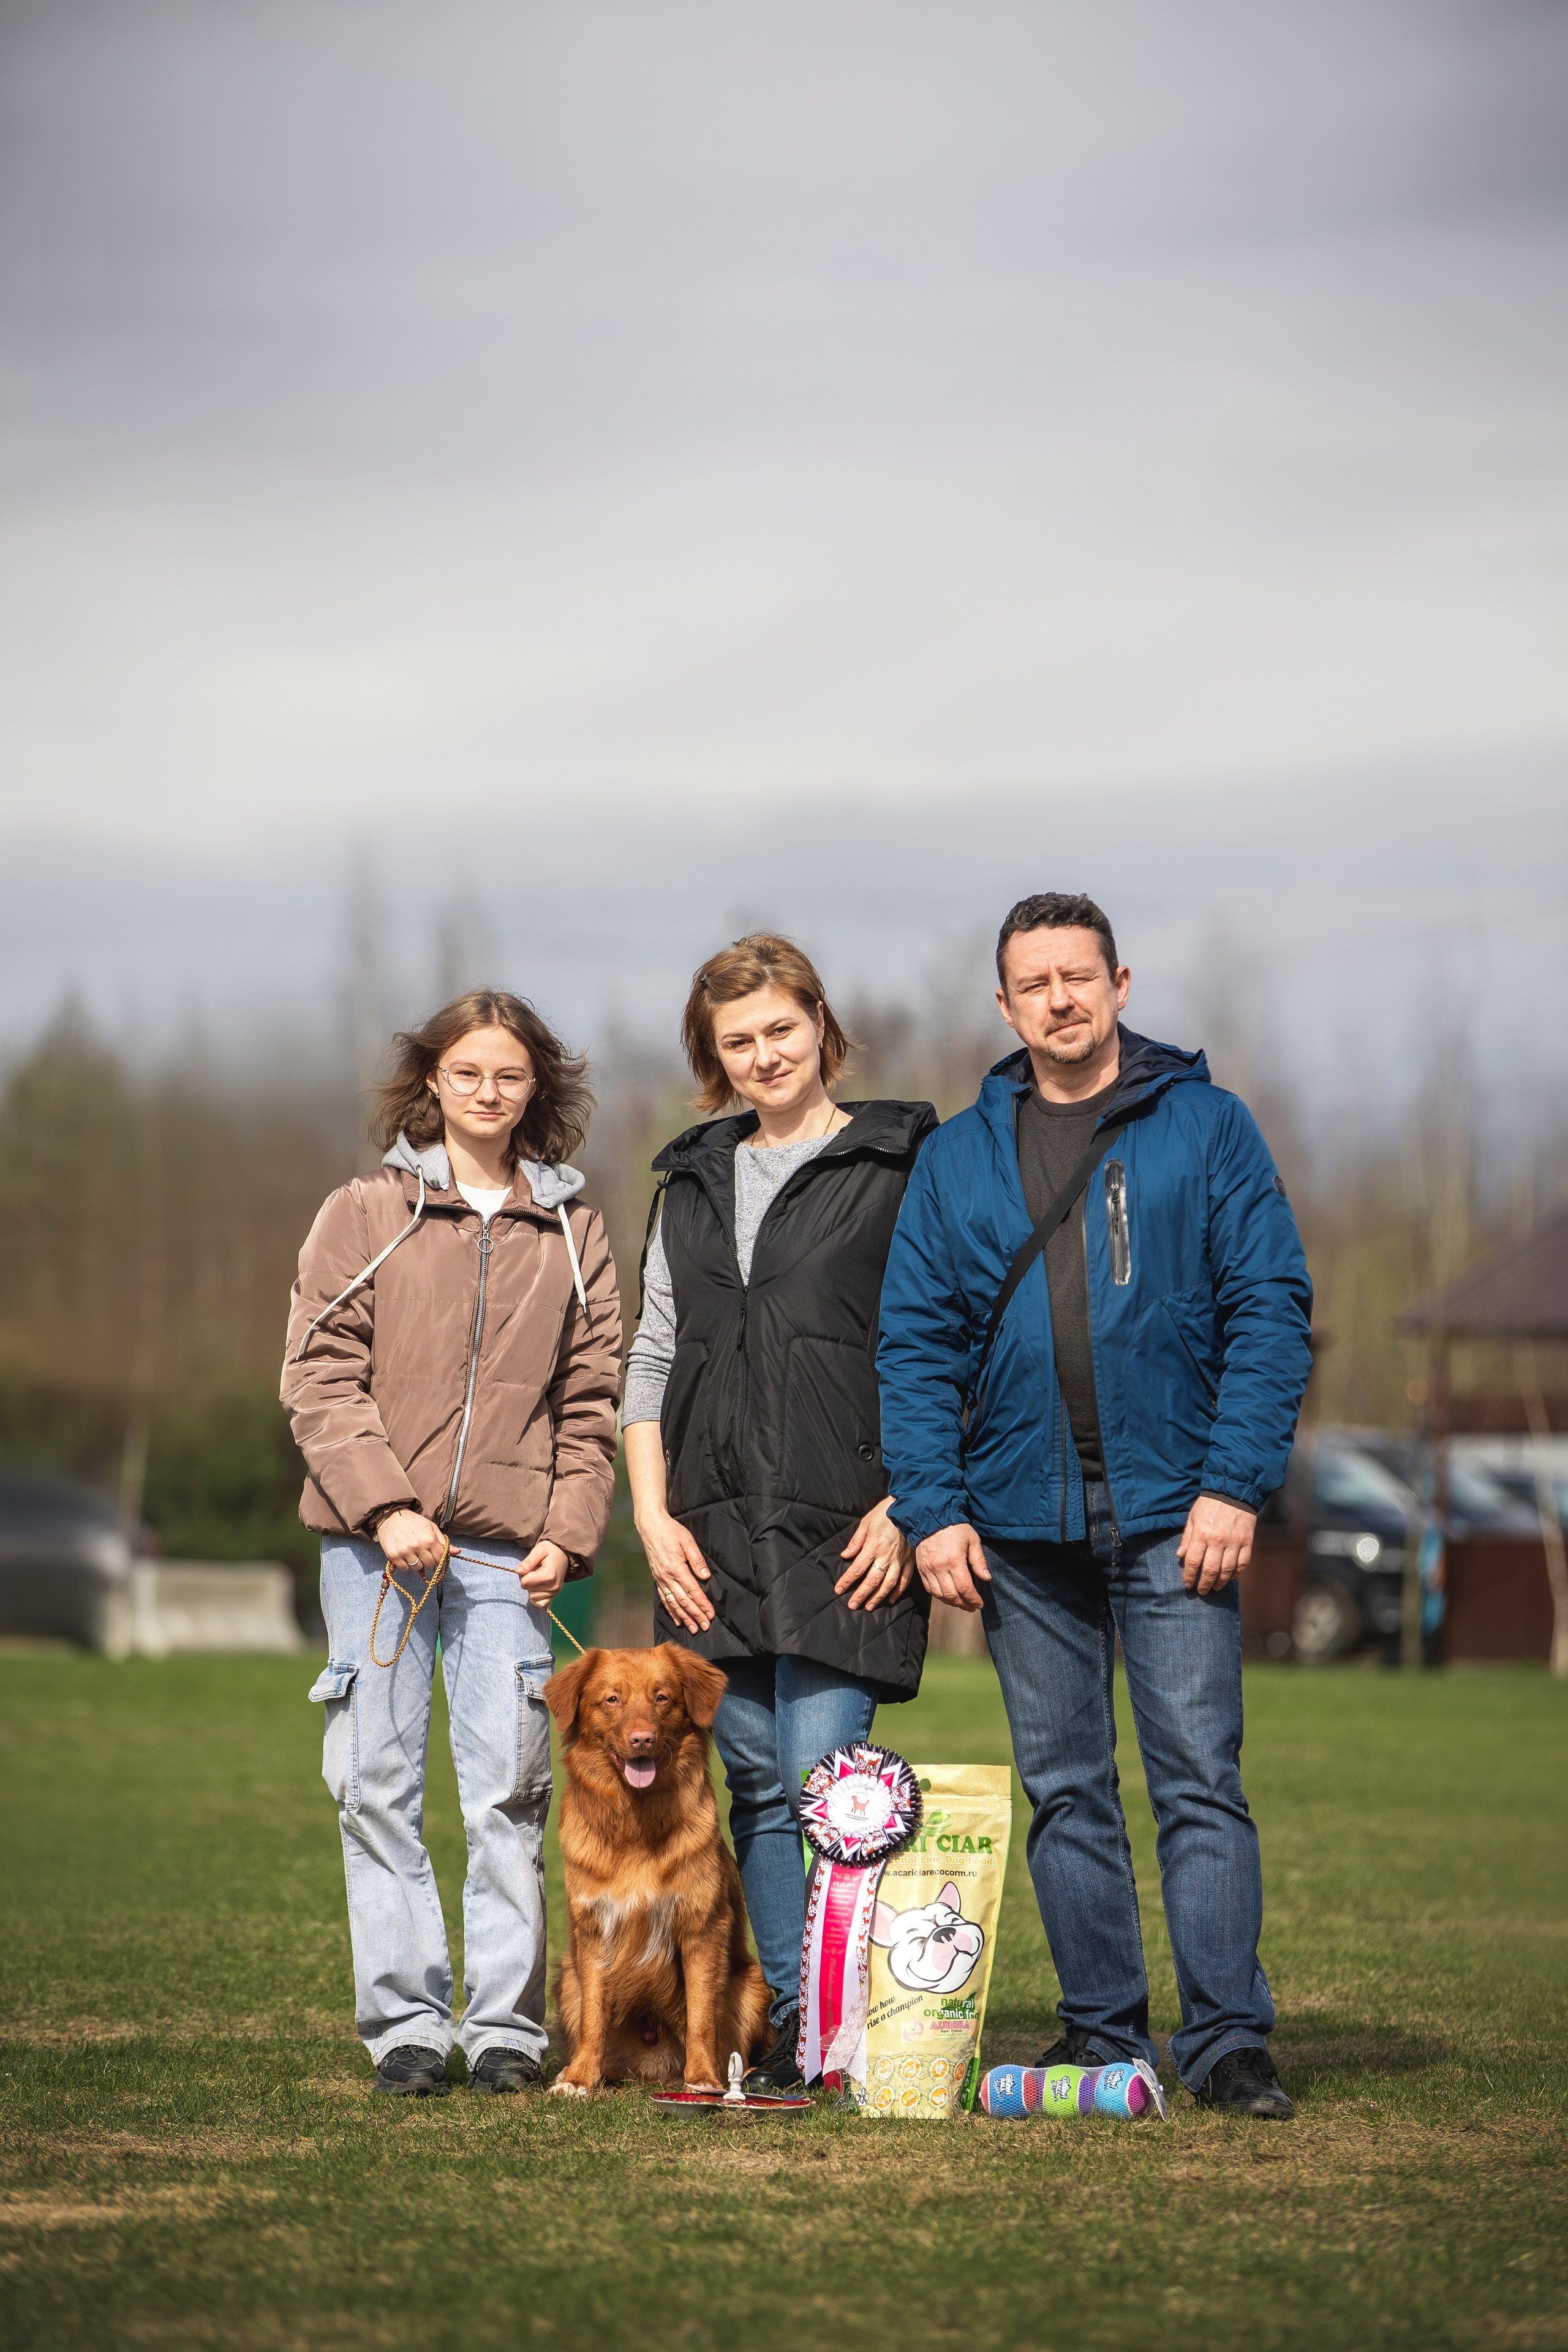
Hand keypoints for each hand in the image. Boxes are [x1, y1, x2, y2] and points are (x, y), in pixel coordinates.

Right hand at [376, 1510, 446, 1574]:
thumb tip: (458, 1551)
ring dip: (417, 1562)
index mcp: (429, 1539)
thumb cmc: (414, 1522)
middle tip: (423, 1551)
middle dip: (428, 1559)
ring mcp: (405, 1552)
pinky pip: (405, 1568)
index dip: (438, 1556)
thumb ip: (444, 1541)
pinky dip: (406, 1564)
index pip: (440, 1558)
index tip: (434, 1552)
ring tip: (413, 1551)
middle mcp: (418, 1546)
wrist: (391, 1516)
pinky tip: (405, 1554)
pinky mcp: (393, 1556)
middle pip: (429, 1564)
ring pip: (417, 1567)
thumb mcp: (431, 1528)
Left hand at [516, 1539, 571, 1601]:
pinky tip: (539, 1586)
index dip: (524, 1573)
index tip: (532, 1566)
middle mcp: (553, 1587)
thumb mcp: (539, 1549)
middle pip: (527, 1589)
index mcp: (549, 1575)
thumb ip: (528, 1561)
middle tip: (536, 1569)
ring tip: (539, 1576)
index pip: (525, 1582)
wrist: (563, 1554)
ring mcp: (554, 1593)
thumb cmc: (550, 1550)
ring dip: (531, 1587)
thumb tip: (517, 1571)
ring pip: (531, 1596)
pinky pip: (539, 1603)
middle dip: (527, 1579)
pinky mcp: (553, 1597)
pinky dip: (536, 1596)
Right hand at [637, 1506, 714, 1633]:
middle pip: (683, 1601)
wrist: (650, 1526)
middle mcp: (666, 1577)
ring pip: (673, 1603)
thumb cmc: (671, 1531)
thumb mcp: (687, 1540)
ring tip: (693, 1629)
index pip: (692, 1591)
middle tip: (705, 1627)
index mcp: (676, 1567)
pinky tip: (677, 1620)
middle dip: (695, 1615)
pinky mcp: (657, 1579)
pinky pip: (664, 1599)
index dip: (702, 1604)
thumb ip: (697, 1559)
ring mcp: (660, 1579)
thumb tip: (706, 1577)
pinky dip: (671, 1611)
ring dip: (684, 1617)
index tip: (711, 1615)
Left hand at [835, 1497, 913, 1611]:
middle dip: (861, 1595)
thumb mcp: (866, 1522)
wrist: (909, 1506)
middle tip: (852, 1606)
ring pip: (888, 1584)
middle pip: (871, 1581)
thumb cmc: (885, 1513)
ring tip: (869, 1607)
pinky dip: (897, 1592)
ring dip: (877, 1597)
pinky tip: (890, 1599)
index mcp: (873, 1546)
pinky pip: (904, 1580)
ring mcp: (899, 1560)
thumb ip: (856, 1541)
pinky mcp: (910, 1561)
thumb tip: (846, 1556)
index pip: (857, 1569)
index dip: (847, 1581)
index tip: (839, 1590)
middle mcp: (886, 1556)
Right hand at [915, 1523, 991, 1614]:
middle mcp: (939, 1567)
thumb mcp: (972, 1540)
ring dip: (951, 1602)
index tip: (980, 1604)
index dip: (973, 1599)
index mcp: (954, 1560)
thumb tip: (986, 1578)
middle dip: (963, 1604)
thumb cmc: (954, 1528)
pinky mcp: (921, 1569)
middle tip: (972, 1606)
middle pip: (952, 1595)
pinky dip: (939, 1596)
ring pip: (939, 1595)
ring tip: (961, 1603)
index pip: (964, 1587)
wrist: (931, 1519)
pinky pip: (929, 1589)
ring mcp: (928, 1569)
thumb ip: (979, 1560)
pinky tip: (948, 1596)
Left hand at [1177, 1496, 1256, 1594]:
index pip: (1193, 1561)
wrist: (1234, 1492)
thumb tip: (1180, 1555)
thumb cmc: (1209, 1504)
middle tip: (1201, 1591)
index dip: (1189, 1576)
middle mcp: (1218, 1540)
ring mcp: (1234, 1542)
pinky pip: (1243, 1563)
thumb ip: (1187, 1537)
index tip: (1187, 1584)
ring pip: (1227, 1570)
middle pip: (1210, 1570)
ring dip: (1220, 1582)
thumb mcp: (1193, 1517)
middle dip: (1204, 1584)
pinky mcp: (1247, 1542)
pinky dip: (1237, 1573)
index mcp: (1202, 1534)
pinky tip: (1231, 1577)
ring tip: (1215, 1587)